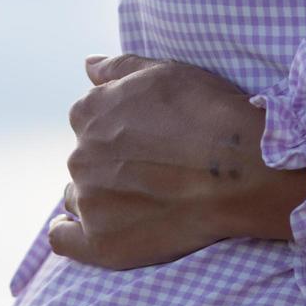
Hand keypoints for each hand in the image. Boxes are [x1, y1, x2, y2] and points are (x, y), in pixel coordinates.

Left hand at [49, 53, 305, 269]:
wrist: (243, 171)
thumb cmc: (210, 116)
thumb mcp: (166, 73)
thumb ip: (119, 69)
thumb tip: (87, 65)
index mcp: (88, 113)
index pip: (87, 123)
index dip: (115, 133)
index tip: (143, 143)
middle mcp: (79, 156)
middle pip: (85, 162)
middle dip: (109, 166)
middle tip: (151, 173)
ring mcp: (87, 200)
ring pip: (79, 198)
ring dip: (99, 198)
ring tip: (142, 202)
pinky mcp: (98, 240)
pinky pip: (63, 240)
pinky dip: (70, 235)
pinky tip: (87, 231)